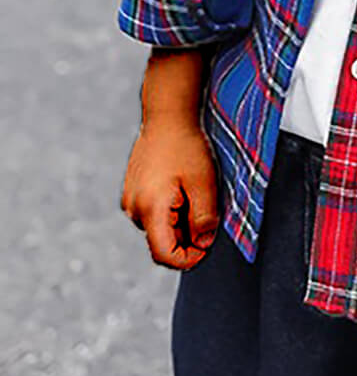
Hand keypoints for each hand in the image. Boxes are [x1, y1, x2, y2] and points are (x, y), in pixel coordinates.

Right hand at [120, 121, 219, 270]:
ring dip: (179, 224)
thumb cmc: (186, 147)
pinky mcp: (133, 192)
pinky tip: (183, 189)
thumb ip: (204, 218)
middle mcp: (134, 208)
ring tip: (194, 195)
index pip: (164, 255)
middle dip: (186, 239)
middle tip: (207, 214)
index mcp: (150, 209)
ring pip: (158, 228)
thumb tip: (204, 243)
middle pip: (161, 243)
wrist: (168, 116)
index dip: (187, 259)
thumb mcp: (204, 183)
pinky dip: (170, 211)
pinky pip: (153, 214)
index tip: (206, 248)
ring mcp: (130, 200)